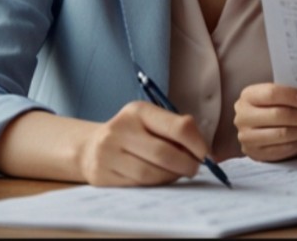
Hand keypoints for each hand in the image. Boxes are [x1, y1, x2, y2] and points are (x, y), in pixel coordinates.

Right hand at [77, 101, 210, 185]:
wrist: (91, 147)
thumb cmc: (133, 134)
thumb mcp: (151, 121)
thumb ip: (176, 131)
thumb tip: (205, 153)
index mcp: (138, 111)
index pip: (178, 127)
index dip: (197, 144)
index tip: (206, 154)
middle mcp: (120, 129)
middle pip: (165, 154)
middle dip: (187, 165)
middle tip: (194, 168)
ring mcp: (107, 153)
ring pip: (151, 173)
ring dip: (172, 177)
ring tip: (177, 173)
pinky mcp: (102, 175)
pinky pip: (138, 185)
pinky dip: (155, 185)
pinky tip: (159, 179)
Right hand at [234, 83, 296, 161]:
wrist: (256, 128)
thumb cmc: (271, 107)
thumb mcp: (275, 97)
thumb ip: (290, 95)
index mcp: (248, 95)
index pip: (274, 93)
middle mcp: (243, 116)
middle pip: (279, 114)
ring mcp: (246, 136)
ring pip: (282, 134)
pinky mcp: (255, 153)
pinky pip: (282, 149)